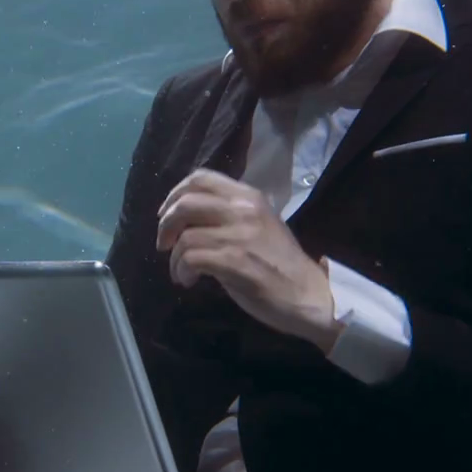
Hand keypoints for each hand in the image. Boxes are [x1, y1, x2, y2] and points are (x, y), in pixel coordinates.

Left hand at [155, 169, 342, 350]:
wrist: (308, 294)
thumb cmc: (281, 263)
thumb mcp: (259, 225)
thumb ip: (229, 215)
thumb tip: (190, 220)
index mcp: (248, 196)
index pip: (201, 177)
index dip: (175, 194)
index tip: (166, 214)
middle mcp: (243, 209)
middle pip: (186, 202)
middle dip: (165, 225)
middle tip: (164, 244)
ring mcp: (239, 235)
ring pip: (185, 236)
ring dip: (174, 257)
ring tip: (180, 272)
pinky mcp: (234, 261)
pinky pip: (191, 259)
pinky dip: (181, 271)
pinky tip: (188, 280)